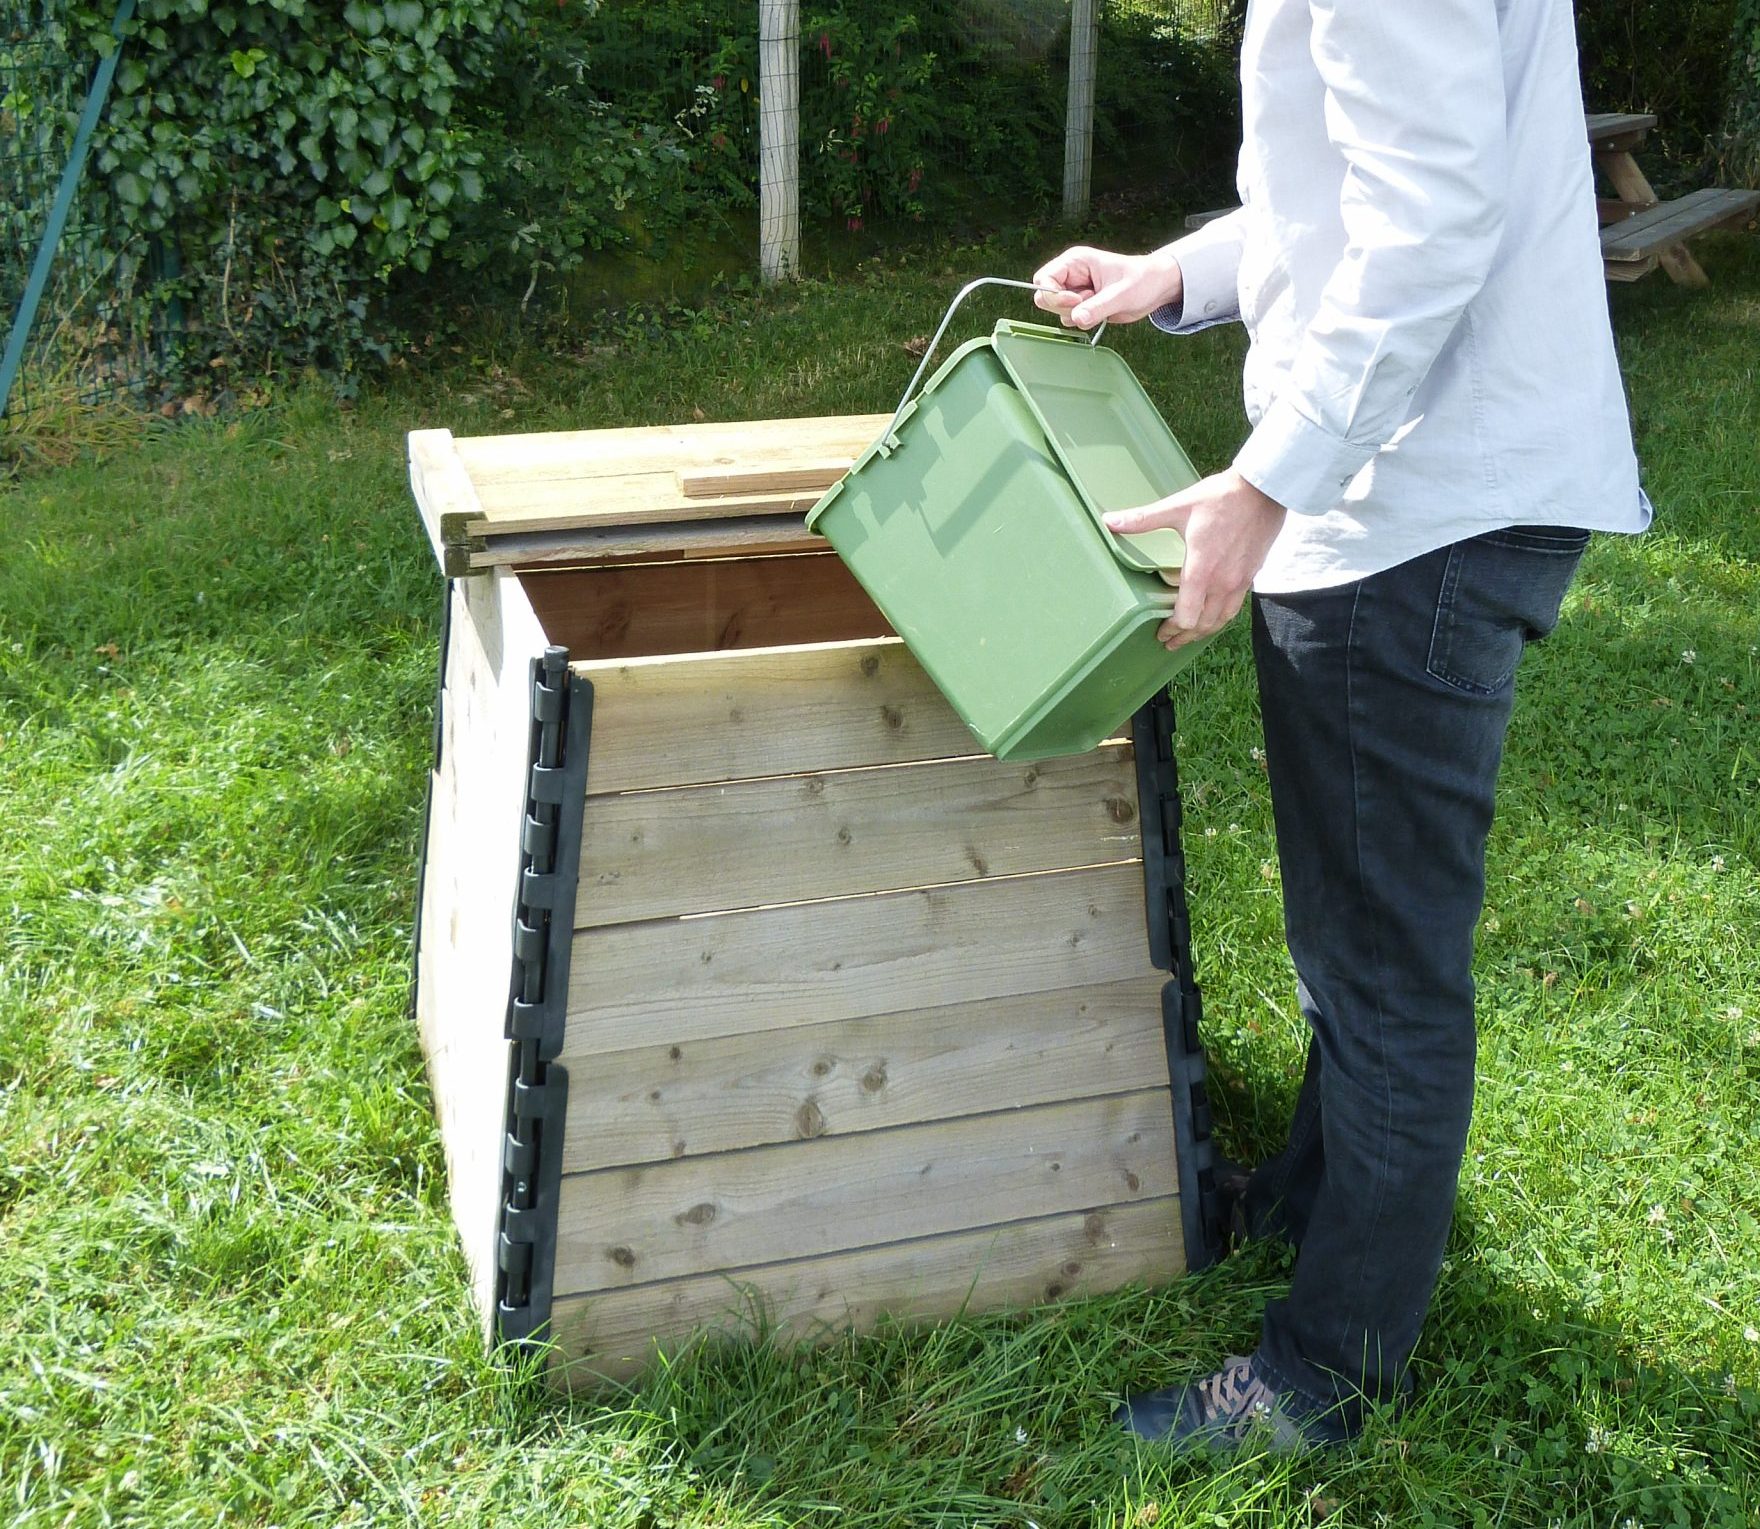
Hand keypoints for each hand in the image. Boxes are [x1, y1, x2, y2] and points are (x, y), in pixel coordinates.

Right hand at [1032, 245, 1182, 330]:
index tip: (1076, 301)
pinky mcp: (1082, 305)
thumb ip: (1097, 307)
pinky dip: (1083, 321)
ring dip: (1077, 315)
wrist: (1156, 288)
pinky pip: (1070, 319)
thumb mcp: (1121, 294)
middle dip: (1064, 307)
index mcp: (1075, 261)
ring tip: (1100, 305)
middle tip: (1088, 305)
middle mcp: (1071, 275)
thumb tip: (1076, 319)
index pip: (1044, 278)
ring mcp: (1075, 290)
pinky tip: (1101, 312)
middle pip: (1044, 296)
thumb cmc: (1142, 280)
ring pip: (1057, 311)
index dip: (1055, 294)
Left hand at [1105, 471, 1287, 649]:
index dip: (1172, 629)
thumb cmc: (1220, 497)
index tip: (1161, 633)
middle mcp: (1222, 582)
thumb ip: (1143, 519)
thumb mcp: (1178, 507)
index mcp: (1201, 570)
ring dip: (1204, 632)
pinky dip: (1221, 618)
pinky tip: (1214, 616)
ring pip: (1221, 619)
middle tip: (1170, 642)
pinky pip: (1235, 607)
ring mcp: (1240, 581)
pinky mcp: (1251, 575)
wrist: (1263, 490)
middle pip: (1203, 624)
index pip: (1186, 616)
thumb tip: (1109, 521)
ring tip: (1190, 636)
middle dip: (1185, 636)